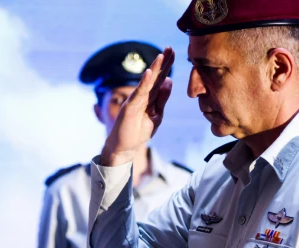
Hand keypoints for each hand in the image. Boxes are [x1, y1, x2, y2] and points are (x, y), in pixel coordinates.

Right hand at [99, 47, 175, 167]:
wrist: (124, 147)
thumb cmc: (139, 132)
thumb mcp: (156, 115)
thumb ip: (162, 99)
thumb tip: (169, 80)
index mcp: (150, 97)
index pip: (160, 79)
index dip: (167, 66)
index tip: (174, 53)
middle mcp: (142, 95)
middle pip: (155, 76)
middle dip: (162, 62)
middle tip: (170, 48)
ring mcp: (135, 100)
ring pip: (147, 82)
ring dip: (154, 68)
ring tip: (161, 56)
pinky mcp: (129, 107)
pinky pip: (138, 93)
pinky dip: (143, 83)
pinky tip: (149, 73)